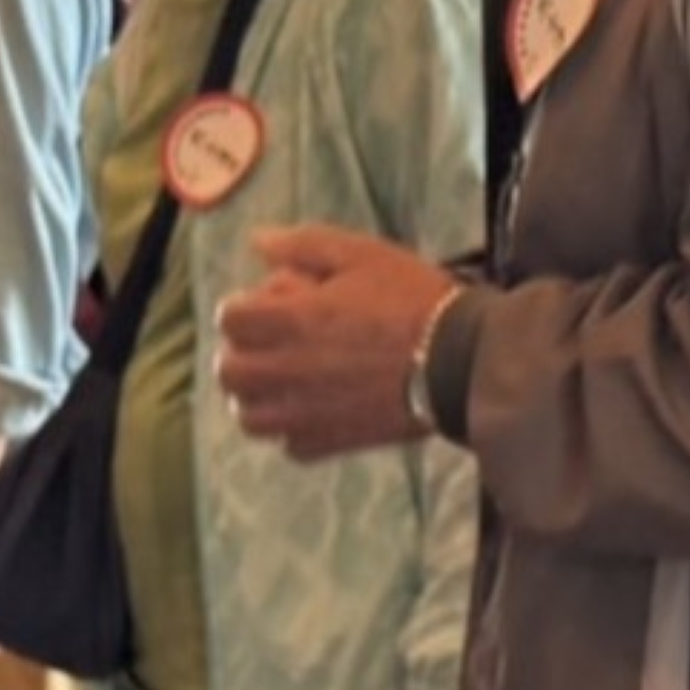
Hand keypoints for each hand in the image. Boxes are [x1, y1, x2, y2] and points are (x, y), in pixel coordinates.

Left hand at [214, 228, 457, 460]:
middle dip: (241, 354)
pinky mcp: (331, 443)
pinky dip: (293, 429)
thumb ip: (303, 245)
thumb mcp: (362, 254)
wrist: (461, 361)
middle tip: (268, 344)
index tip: (266, 305)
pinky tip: (315, 409)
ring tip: (284, 382)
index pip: (228, 319)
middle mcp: (286, 372)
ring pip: (250, 418)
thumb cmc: (414, 300)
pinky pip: (290, 446)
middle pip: (229, 373)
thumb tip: (259, 243)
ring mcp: (305, 414)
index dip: (243, 308)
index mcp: (290, 321)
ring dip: (257, 398)